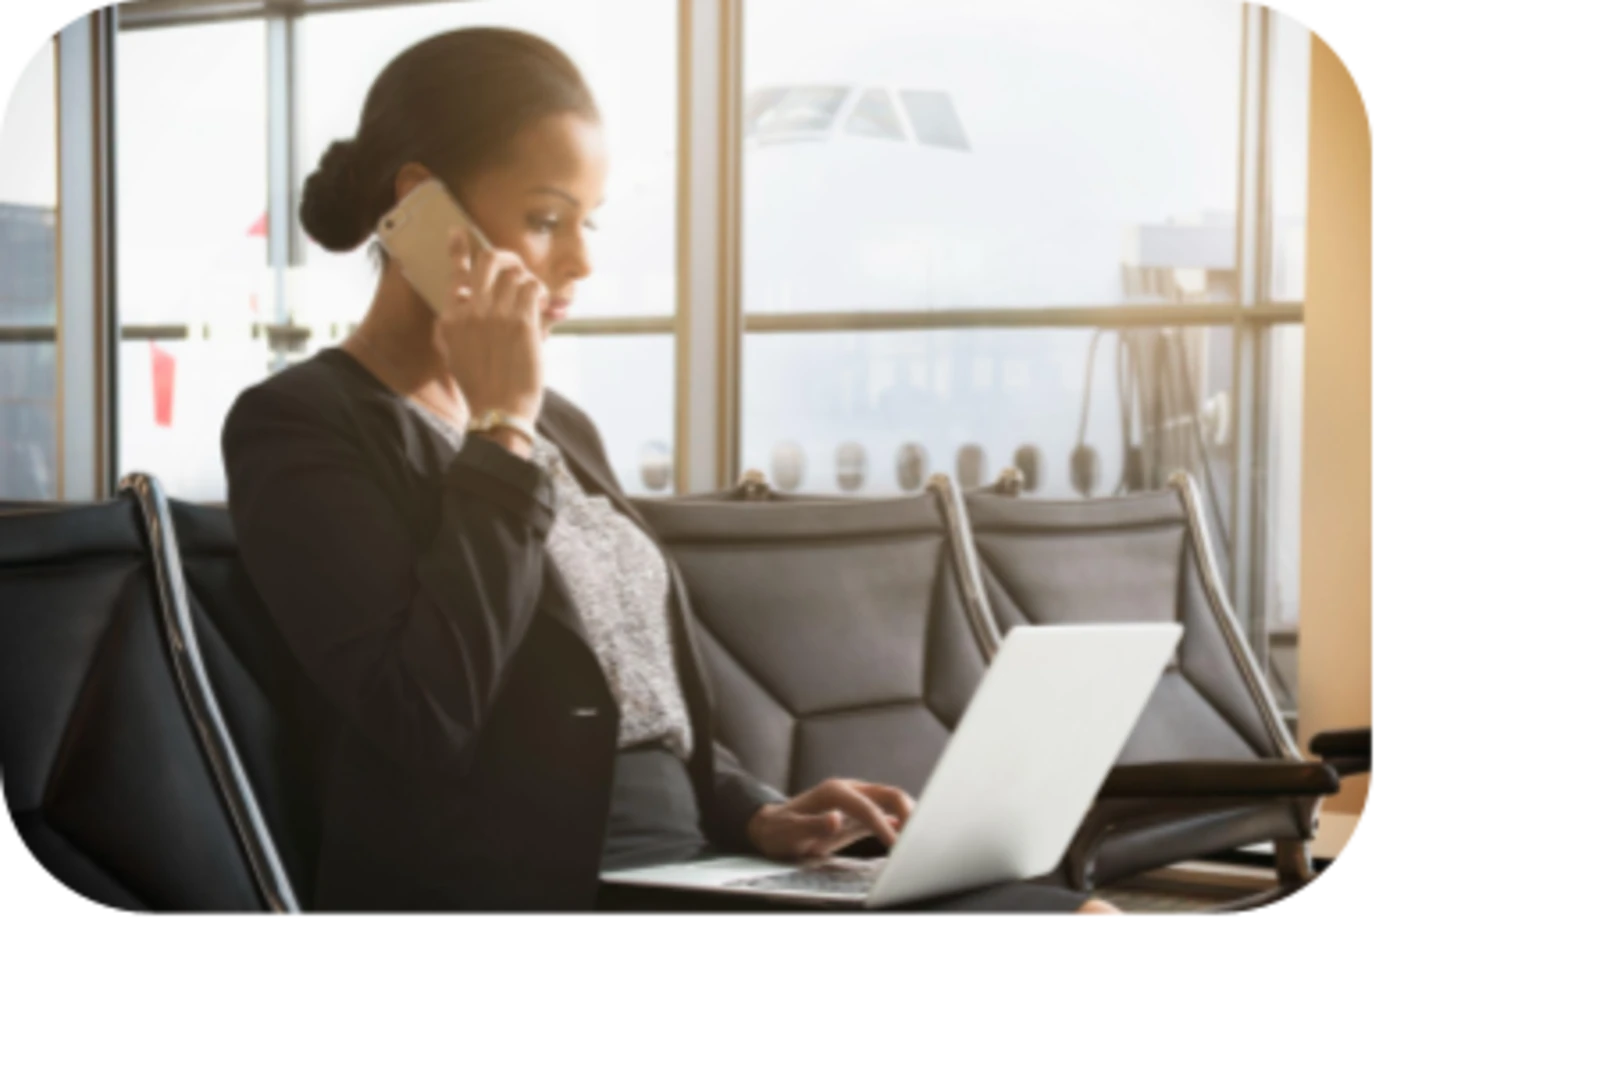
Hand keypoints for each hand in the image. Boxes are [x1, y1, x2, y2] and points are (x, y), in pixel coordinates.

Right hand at [432, 228, 546, 425]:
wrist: (498, 410)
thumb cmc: (481, 386)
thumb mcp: (453, 354)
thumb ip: (452, 326)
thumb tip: (459, 300)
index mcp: (452, 319)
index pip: (455, 274)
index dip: (458, 248)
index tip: (459, 231)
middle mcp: (471, 312)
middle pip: (488, 262)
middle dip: (506, 257)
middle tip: (516, 266)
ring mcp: (496, 315)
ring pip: (515, 273)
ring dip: (528, 280)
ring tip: (533, 297)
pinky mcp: (521, 323)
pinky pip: (533, 288)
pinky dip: (540, 292)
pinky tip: (542, 306)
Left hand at [746, 779, 915, 860]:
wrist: (771, 828)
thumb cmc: (779, 831)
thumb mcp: (790, 832)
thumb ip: (812, 825)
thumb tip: (836, 819)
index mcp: (834, 792)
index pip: (867, 807)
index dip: (883, 826)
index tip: (897, 847)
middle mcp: (849, 791)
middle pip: (888, 794)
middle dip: (907, 811)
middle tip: (920, 836)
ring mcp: (856, 801)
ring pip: (891, 801)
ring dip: (909, 815)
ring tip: (922, 837)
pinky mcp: (859, 814)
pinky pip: (885, 815)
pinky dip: (900, 823)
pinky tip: (911, 836)